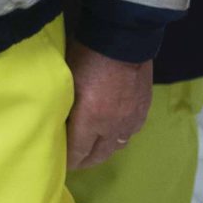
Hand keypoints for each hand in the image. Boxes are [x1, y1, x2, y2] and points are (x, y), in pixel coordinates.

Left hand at [66, 43, 152, 169]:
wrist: (123, 39)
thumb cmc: (86, 54)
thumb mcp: (66, 80)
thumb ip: (64, 104)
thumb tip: (58, 119)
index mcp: (91, 119)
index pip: (77, 151)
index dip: (68, 161)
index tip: (59, 164)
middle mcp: (113, 126)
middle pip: (98, 154)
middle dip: (84, 161)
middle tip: (74, 162)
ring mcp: (130, 120)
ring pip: (116, 146)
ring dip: (103, 150)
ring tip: (92, 150)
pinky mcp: (143, 111)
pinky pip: (130, 133)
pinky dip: (118, 137)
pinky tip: (112, 133)